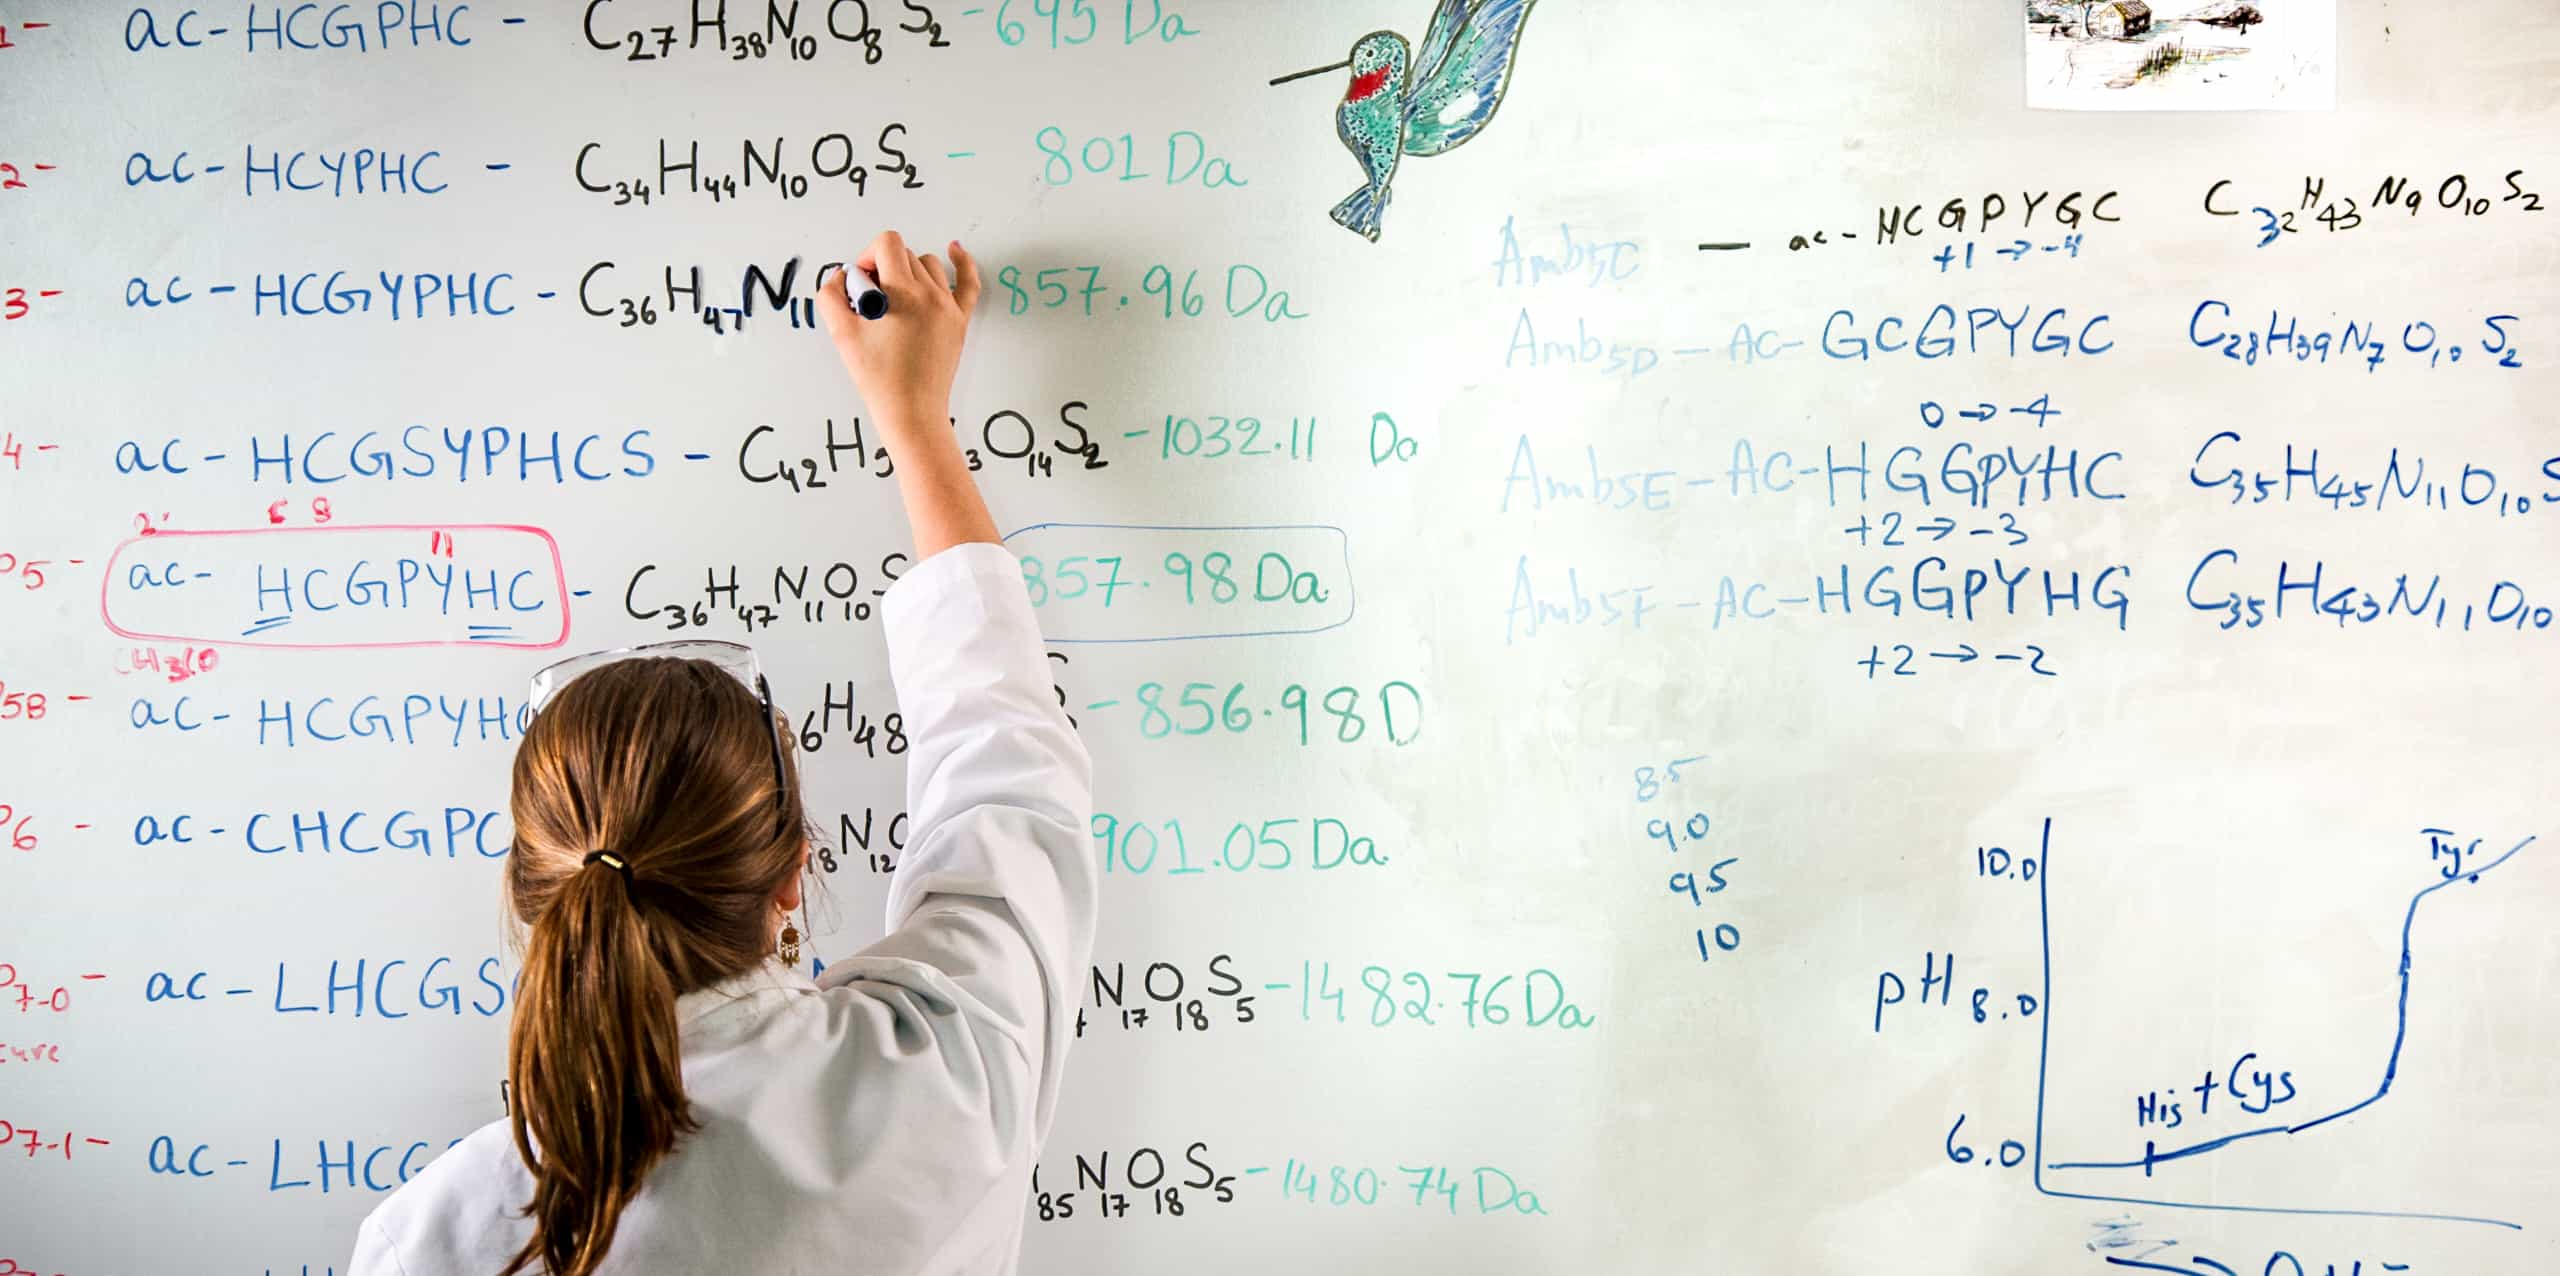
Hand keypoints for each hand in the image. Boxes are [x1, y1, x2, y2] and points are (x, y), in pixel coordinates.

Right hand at [819, 230, 982, 428]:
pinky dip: (962, 263)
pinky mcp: (959, 321)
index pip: (887, 244)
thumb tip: (842, 276)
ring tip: (896, 297)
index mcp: (903, 293)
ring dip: (909, 271)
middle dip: (884, 268)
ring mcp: (949, 306)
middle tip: (873, 300)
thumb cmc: (879, 379)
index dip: (867, 256)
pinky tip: (954, 250)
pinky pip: (968, 282)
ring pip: (929, 265)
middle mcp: (930, 294)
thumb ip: (831, 295)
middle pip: (904, 254)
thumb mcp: (841, 334)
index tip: (862, 281)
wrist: (911, 411)